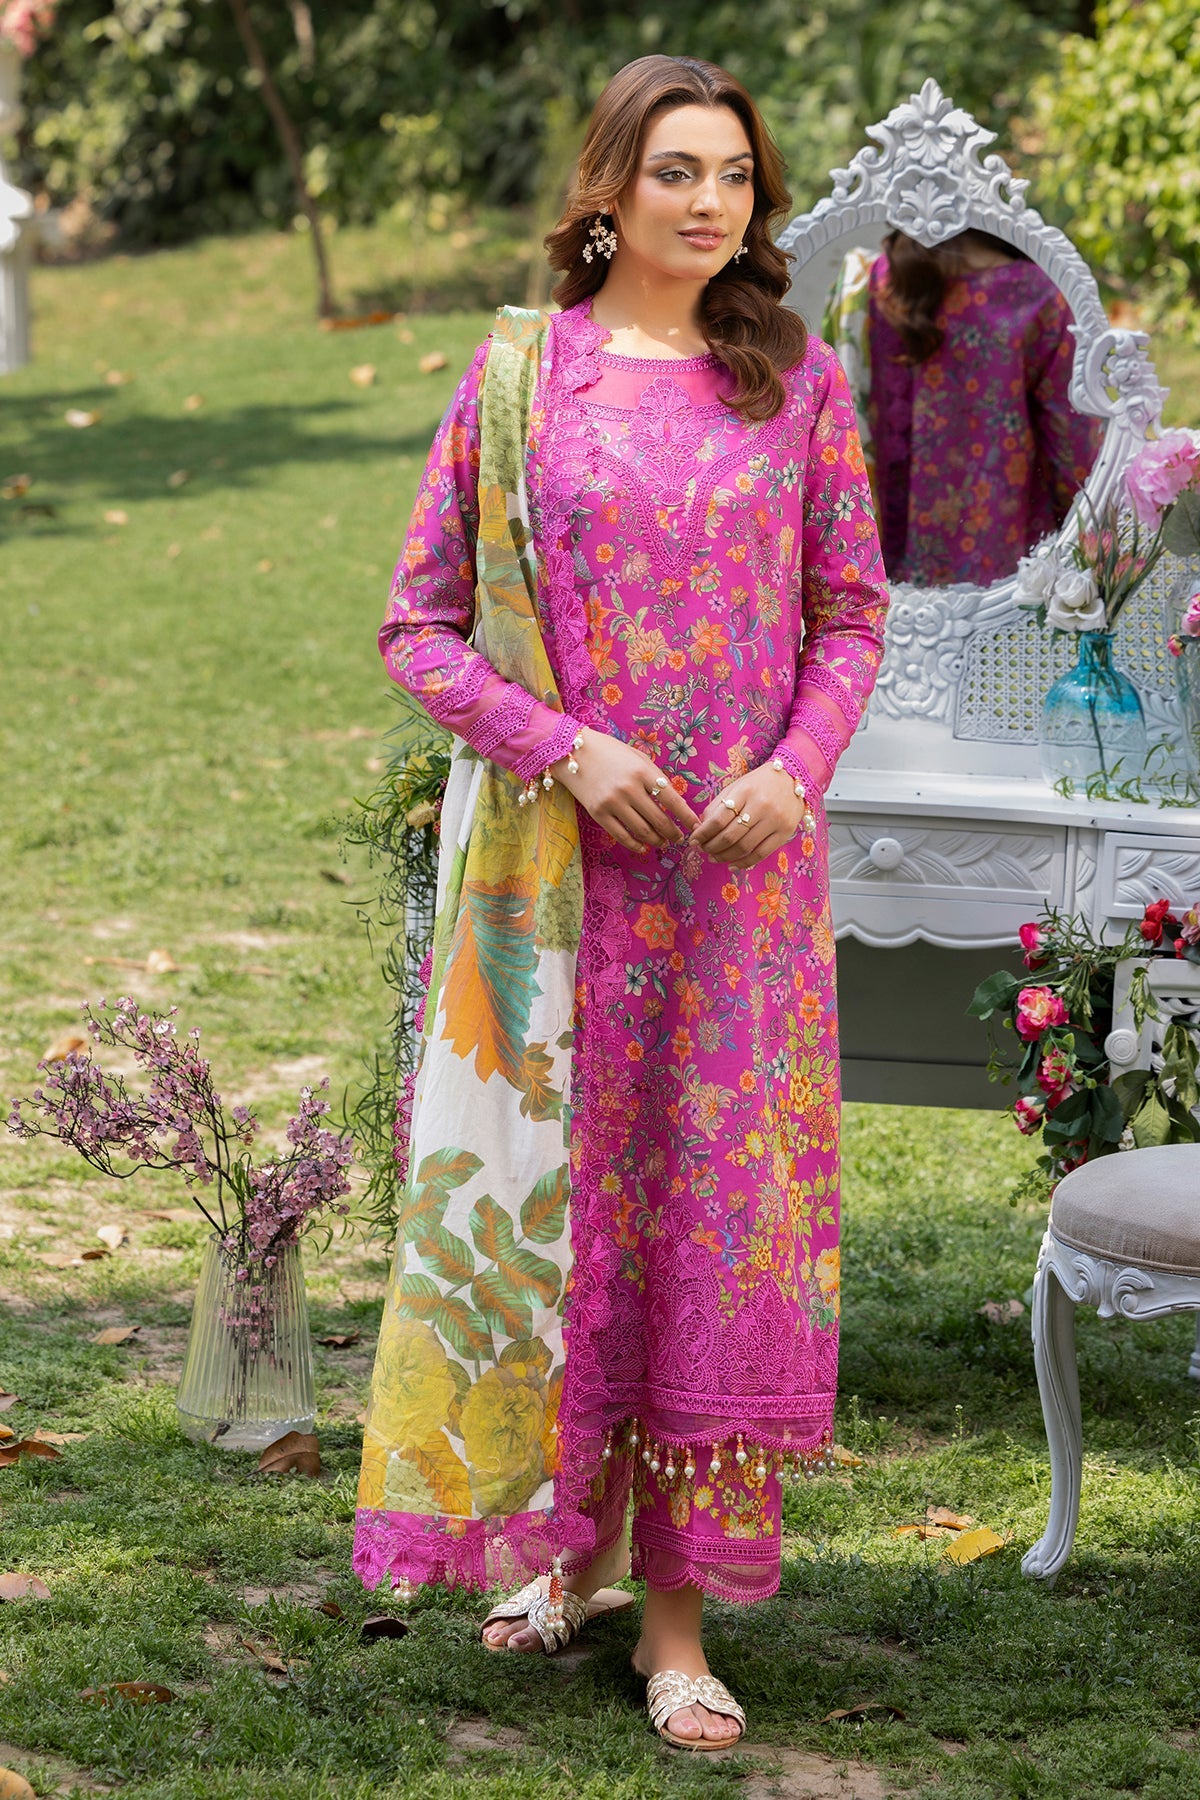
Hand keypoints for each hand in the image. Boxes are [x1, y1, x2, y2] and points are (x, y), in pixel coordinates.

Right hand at [551, 728, 699, 851]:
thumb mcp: (637, 758)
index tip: (695, 826)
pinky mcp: (598, 814)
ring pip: (642, 831)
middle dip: (673, 833)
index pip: (672, 799)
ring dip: (657, 841)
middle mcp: (629, 788)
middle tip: (679, 838)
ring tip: (664, 843)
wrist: (573, 753)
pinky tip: (644, 847)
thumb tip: (674, 804)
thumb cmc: (610, 753)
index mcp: (643, 771)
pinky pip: (621, 836)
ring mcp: (612, 803)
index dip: (686, 816)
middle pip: (659, 820)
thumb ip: (654, 779)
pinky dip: (636, 845)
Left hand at [690, 763, 810, 868]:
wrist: (794, 778)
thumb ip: (718, 806)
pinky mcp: (785, 833)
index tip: (694, 840)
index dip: (703, 833)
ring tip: (714, 857)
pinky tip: (732, 865)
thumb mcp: (737, 786)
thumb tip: (700, 828)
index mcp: (745, 791)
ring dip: (724, 856)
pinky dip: (744, 863)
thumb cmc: (760, 783)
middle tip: (703, 849)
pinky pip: (761, 854)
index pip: (718, 819)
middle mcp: (761, 806)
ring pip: (744, 847)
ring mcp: (775, 820)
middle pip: (730, 836)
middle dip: (711, 846)